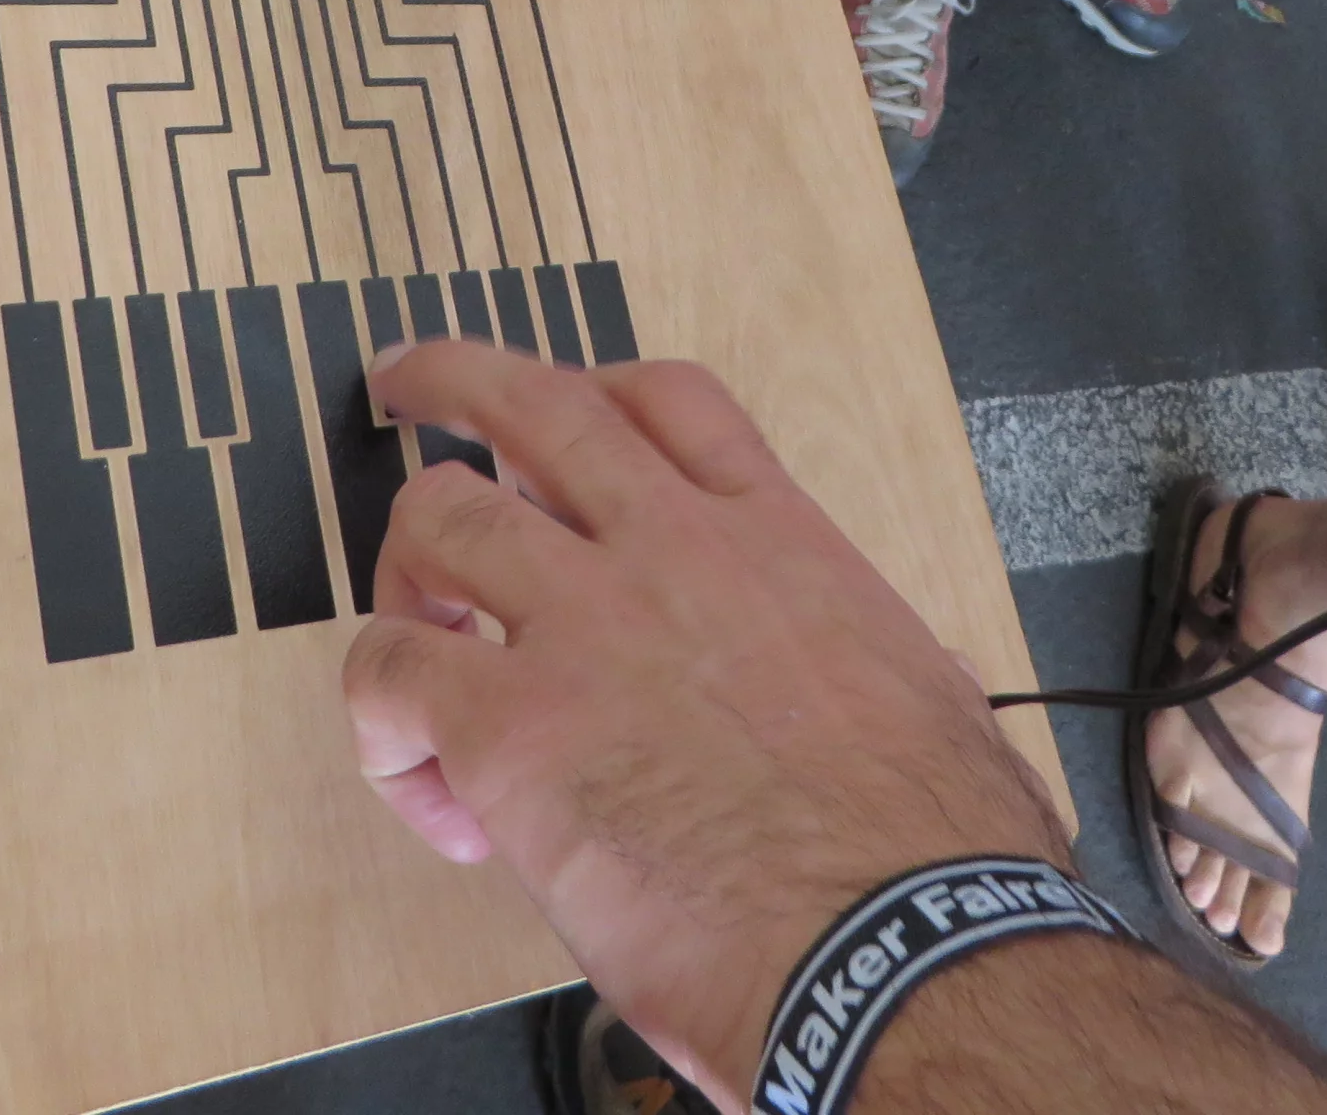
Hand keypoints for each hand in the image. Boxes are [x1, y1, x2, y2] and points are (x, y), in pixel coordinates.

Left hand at [341, 343, 1061, 1104]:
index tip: (556, 411)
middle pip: (532, 404)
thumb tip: (933, 678)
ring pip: (439, 515)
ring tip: (417, 636)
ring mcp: (583, 624)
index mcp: (779, 544)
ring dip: (409, 568)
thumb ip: (903, 667)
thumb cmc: (931, 860)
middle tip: (406, 387)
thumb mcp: (941, 706)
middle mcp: (671, 551)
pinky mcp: (509, 726)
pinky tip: (437, 795)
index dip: (595, 390)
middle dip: (451, 381)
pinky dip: (386, 725)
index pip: (669, 404)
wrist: (886, 945)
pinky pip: (389, 672)